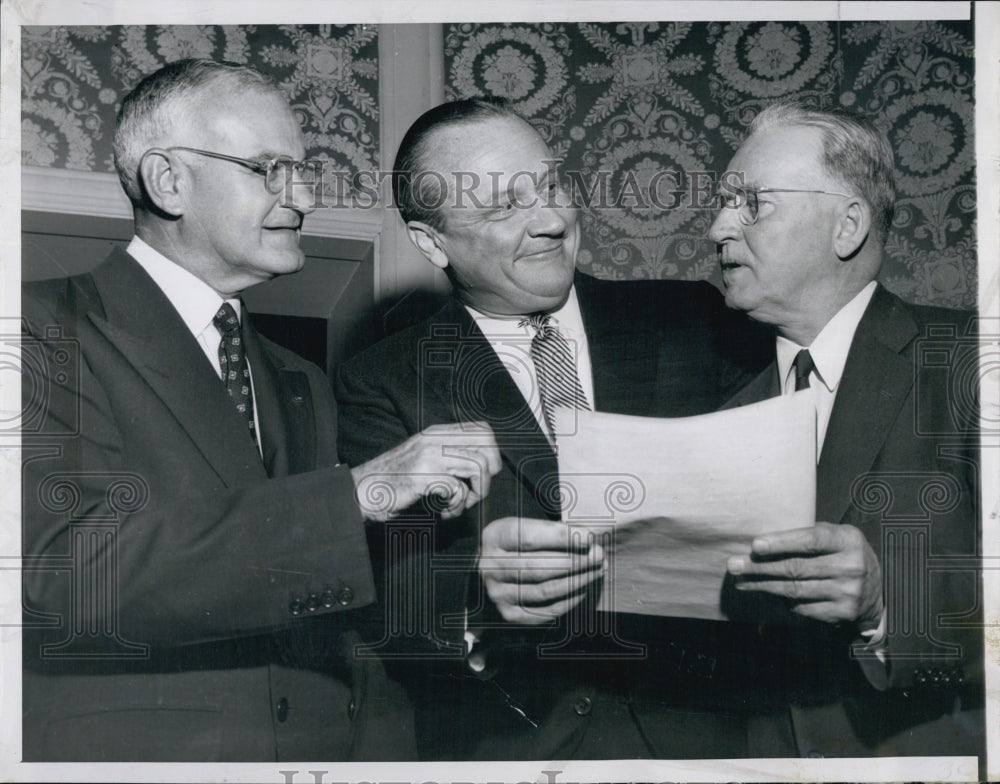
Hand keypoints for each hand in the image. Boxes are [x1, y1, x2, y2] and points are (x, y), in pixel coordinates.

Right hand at [351, 422, 500, 520]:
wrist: (361, 492)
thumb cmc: (394, 481)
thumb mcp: (424, 458)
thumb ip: (448, 456)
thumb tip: (483, 467)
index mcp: (437, 433)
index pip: (483, 430)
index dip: (491, 453)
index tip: (479, 475)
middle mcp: (435, 439)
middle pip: (487, 444)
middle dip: (489, 473)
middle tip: (474, 491)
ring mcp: (429, 455)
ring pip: (478, 467)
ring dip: (474, 494)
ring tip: (456, 505)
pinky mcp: (423, 476)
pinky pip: (458, 489)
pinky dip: (455, 507)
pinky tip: (443, 512)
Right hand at [479, 516, 604, 624]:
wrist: (494, 566)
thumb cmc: (519, 541)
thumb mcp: (527, 526)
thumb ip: (554, 531)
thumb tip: (589, 542)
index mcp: (495, 537)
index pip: (529, 537)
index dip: (561, 538)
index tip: (589, 538)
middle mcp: (490, 567)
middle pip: (537, 567)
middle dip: (574, 561)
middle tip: (599, 555)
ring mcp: (497, 593)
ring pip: (543, 590)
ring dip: (577, 581)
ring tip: (597, 571)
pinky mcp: (507, 613)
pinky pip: (543, 612)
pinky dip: (567, 602)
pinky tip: (583, 590)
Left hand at [727, 522, 882, 630]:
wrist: (876, 590)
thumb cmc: (842, 554)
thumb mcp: (835, 536)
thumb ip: (805, 536)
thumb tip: (761, 545)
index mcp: (848, 541)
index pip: (811, 540)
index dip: (782, 542)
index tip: (755, 545)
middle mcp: (851, 567)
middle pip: (796, 568)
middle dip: (760, 567)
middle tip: (734, 566)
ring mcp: (847, 593)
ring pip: (794, 590)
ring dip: (762, 586)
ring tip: (741, 581)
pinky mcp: (841, 614)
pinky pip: (802, 608)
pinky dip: (782, 601)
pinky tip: (767, 594)